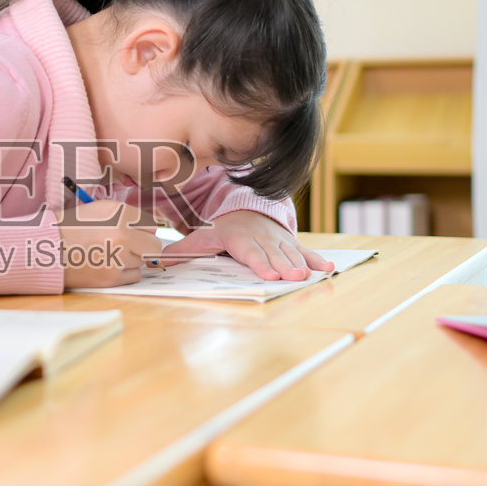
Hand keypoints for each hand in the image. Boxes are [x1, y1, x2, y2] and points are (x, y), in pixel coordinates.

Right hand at [58, 199, 163, 287]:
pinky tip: (107, 266)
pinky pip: (134, 275)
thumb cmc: (69, 229)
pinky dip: (125, 273)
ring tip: (108, 254)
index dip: (141, 230)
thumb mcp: (97, 211)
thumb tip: (148, 231)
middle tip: (128, 247)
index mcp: (117, 212)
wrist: (44, 250)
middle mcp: (121, 233)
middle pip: (154, 244)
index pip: (150, 224)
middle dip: (144, 246)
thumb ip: (125, 217)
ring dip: (131, 259)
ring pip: (143, 261)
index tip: (132, 233)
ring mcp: (118, 257)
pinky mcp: (112, 277)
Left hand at [162, 210, 333, 280]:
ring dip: (303, 265)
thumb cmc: (222, 229)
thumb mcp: (202, 236)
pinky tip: (329, 268)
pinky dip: (317, 260)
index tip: (270, 274)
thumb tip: (157, 262)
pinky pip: (305, 251)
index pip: (250, 253)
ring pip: (292, 254)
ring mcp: (278, 240)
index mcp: (240, 238)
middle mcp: (262, 238)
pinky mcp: (290, 243)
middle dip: (285, 266)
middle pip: (274, 255)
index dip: (261, 264)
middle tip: (294, 277)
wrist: (245, 208)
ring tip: (313, 276)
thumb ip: (183, 250)